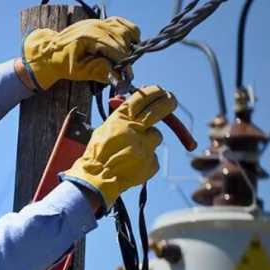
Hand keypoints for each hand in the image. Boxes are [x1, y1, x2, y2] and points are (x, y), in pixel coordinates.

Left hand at [22, 17, 139, 90]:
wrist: (52, 51)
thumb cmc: (63, 63)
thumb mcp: (79, 72)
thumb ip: (98, 72)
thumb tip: (118, 76)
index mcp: (88, 36)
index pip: (115, 48)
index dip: (124, 63)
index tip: (128, 76)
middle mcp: (95, 25)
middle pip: (122, 40)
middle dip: (127, 58)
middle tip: (126, 74)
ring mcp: (99, 21)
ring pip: (126, 30)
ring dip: (129, 46)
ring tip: (123, 61)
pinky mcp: (101, 21)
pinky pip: (122, 24)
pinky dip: (129, 33)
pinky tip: (127, 46)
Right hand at [61, 85, 176, 209]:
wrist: (97, 180)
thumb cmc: (98, 154)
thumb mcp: (104, 130)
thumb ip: (121, 118)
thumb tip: (136, 108)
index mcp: (120, 120)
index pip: (141, 98)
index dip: (153, 92)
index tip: (161, 90)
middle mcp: (134, 130)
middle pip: (157, 110)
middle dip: (167, 103)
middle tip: (172, 100)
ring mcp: (144, 147)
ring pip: (156, 136)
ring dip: (148, 142)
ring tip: (132, 152)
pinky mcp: (151, 163)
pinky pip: (153, 156)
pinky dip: (146, 160)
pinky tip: (133, 165)